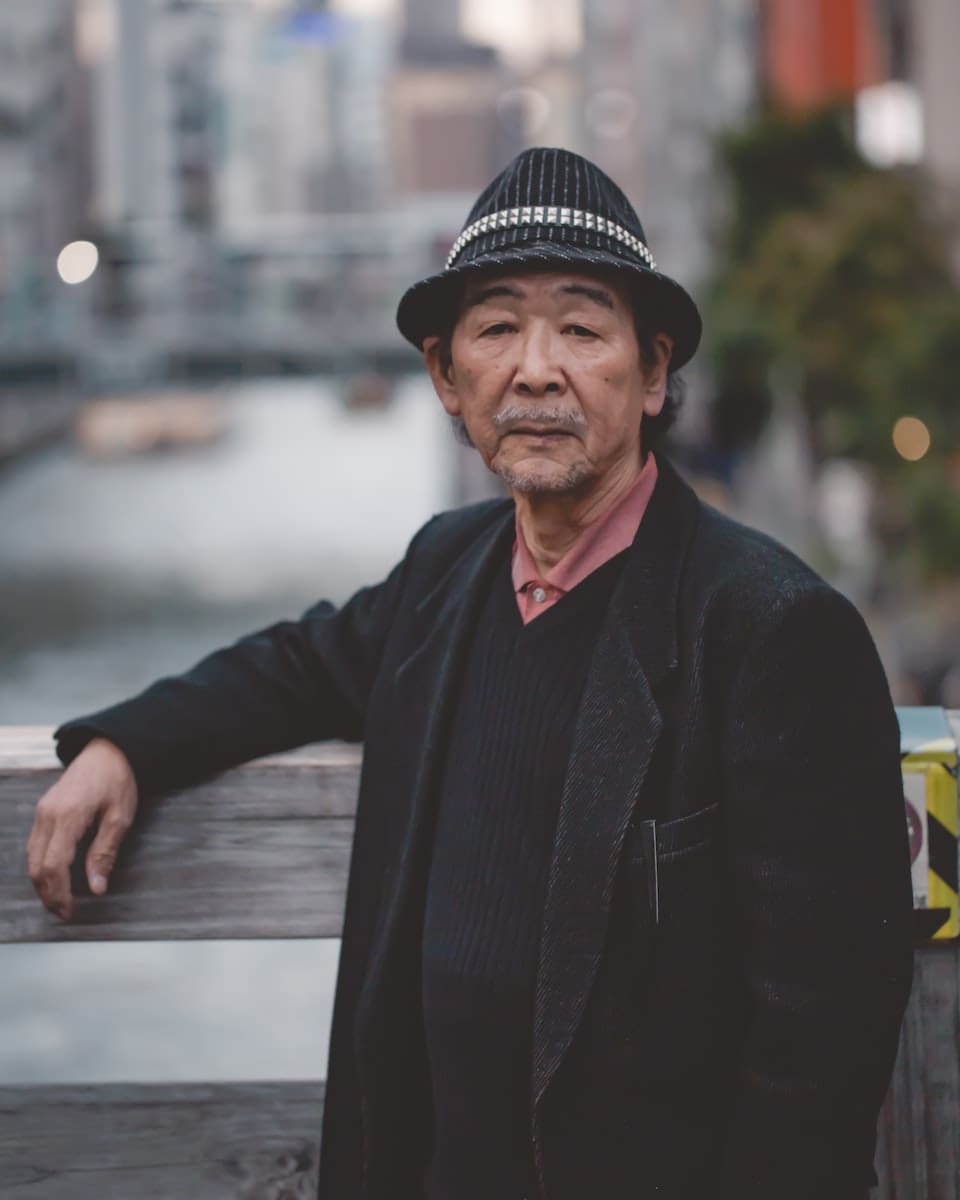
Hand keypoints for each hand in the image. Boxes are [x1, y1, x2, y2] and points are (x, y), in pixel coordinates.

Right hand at [26, 737, 138, 919]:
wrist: (106, 750)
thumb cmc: (117, 780)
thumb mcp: (120, 817)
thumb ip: (105, 852)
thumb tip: (97, 887)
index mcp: (67, 817)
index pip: (54, 866)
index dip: (59, 894)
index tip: (70, 911)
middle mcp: (47, 815)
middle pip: (37, 866)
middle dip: (48, 894)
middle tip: (64, 912)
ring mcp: (42, 812)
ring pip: (31, 858)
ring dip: (43, 882)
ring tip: (60, 900)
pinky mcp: (43, 811)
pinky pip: (35, 846)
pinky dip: (42, 866)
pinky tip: (55, 877)